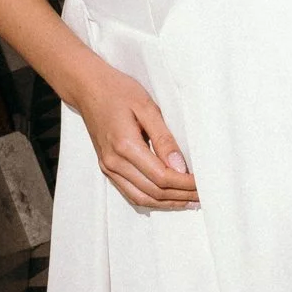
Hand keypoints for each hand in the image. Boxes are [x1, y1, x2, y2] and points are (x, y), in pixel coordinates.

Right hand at [76, 64, 199, 208]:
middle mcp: (114, 162)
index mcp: (125, 146)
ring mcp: (108, 167)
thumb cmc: (118, 91)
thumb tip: (180, 167)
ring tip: (189, 201)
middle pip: (154, 191)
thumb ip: (164, 138)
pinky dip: (151, 199)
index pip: (162, 176)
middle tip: (202, 195)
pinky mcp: (107, 168)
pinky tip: (167, 198)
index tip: (203, 184)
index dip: (185, 184)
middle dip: (181, 195)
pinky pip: (131, 193)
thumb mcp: (147, 107)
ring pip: (142, 198)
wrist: (88, 88)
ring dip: (167, 203)